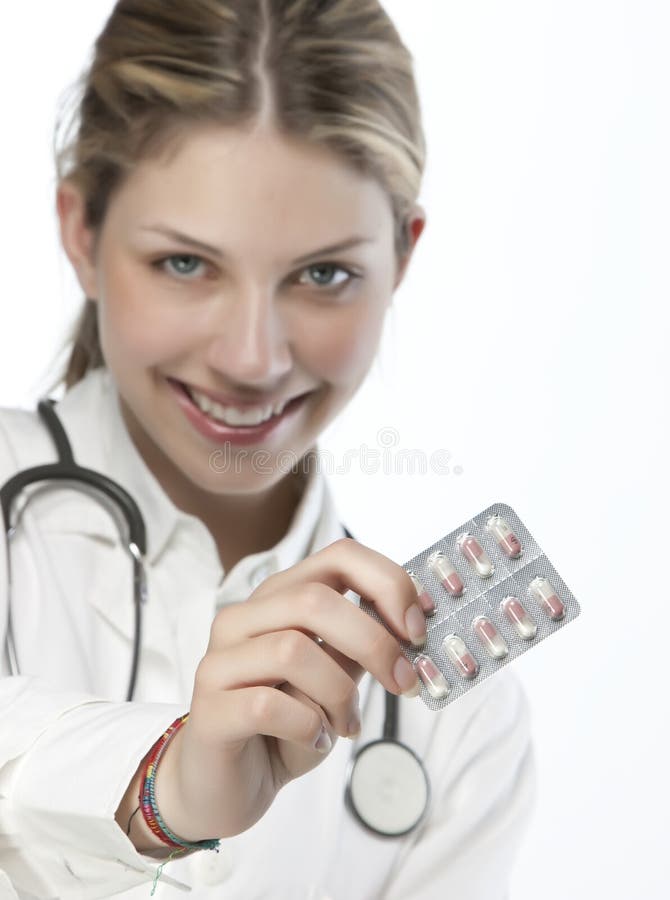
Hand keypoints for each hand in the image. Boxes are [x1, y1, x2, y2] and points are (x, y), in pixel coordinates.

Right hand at [154, 537, 425, 840]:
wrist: (225, 790)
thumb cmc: (285, 728)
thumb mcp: (336, 680)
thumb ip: (363, 647)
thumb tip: (413, 624)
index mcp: (279, 598)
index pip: (339, 557)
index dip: (388, 584)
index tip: (418, 629)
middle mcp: (242, 618)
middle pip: (315, 599)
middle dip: (374, 642)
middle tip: (404, 683)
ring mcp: (219, 661)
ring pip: (293, 650)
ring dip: (339, 694)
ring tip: (346, 724)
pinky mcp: (207, 711)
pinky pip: (269, 705)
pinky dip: (308, 726)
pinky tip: (315, 740)